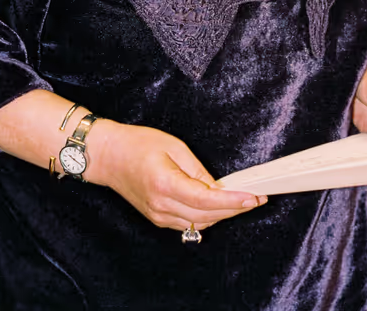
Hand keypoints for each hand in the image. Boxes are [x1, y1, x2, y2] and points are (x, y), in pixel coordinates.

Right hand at [89, 121, 266, 231]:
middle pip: (207, 216)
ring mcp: (159, 216)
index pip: (206, 201)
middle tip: (257, 197)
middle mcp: (161, 206)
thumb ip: (197, 170)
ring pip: (200, 223)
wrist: (108, 156)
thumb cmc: (138, 144)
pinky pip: (189, 222)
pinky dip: (208, 215)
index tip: (253, 198)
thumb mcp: (174, 146)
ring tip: (244, 200)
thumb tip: (219, 187)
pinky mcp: (158, 218)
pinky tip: (220, 204)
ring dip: (223, 214)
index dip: (233, 201)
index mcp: (165, 185)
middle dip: (235, 209)